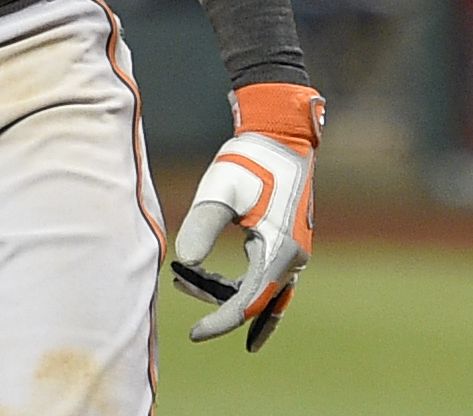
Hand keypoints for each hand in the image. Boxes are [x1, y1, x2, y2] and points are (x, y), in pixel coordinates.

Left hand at [170, 83, 321, 351]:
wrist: (279, 137)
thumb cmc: (248, 160)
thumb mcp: (219, 190)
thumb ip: (201, 225)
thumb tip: (183, 262)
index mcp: (279, 251)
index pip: (248, 302)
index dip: (220, 321)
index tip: (194, 334)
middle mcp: (293, 258)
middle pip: (254, 300)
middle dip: (217, 303)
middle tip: (178, 284)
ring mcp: (293, 253)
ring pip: (262, 292)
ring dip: (226, 292)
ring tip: (186, 278)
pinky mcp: (287, 243)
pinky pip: (270, 281)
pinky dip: (246, 290)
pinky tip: (222, 292)